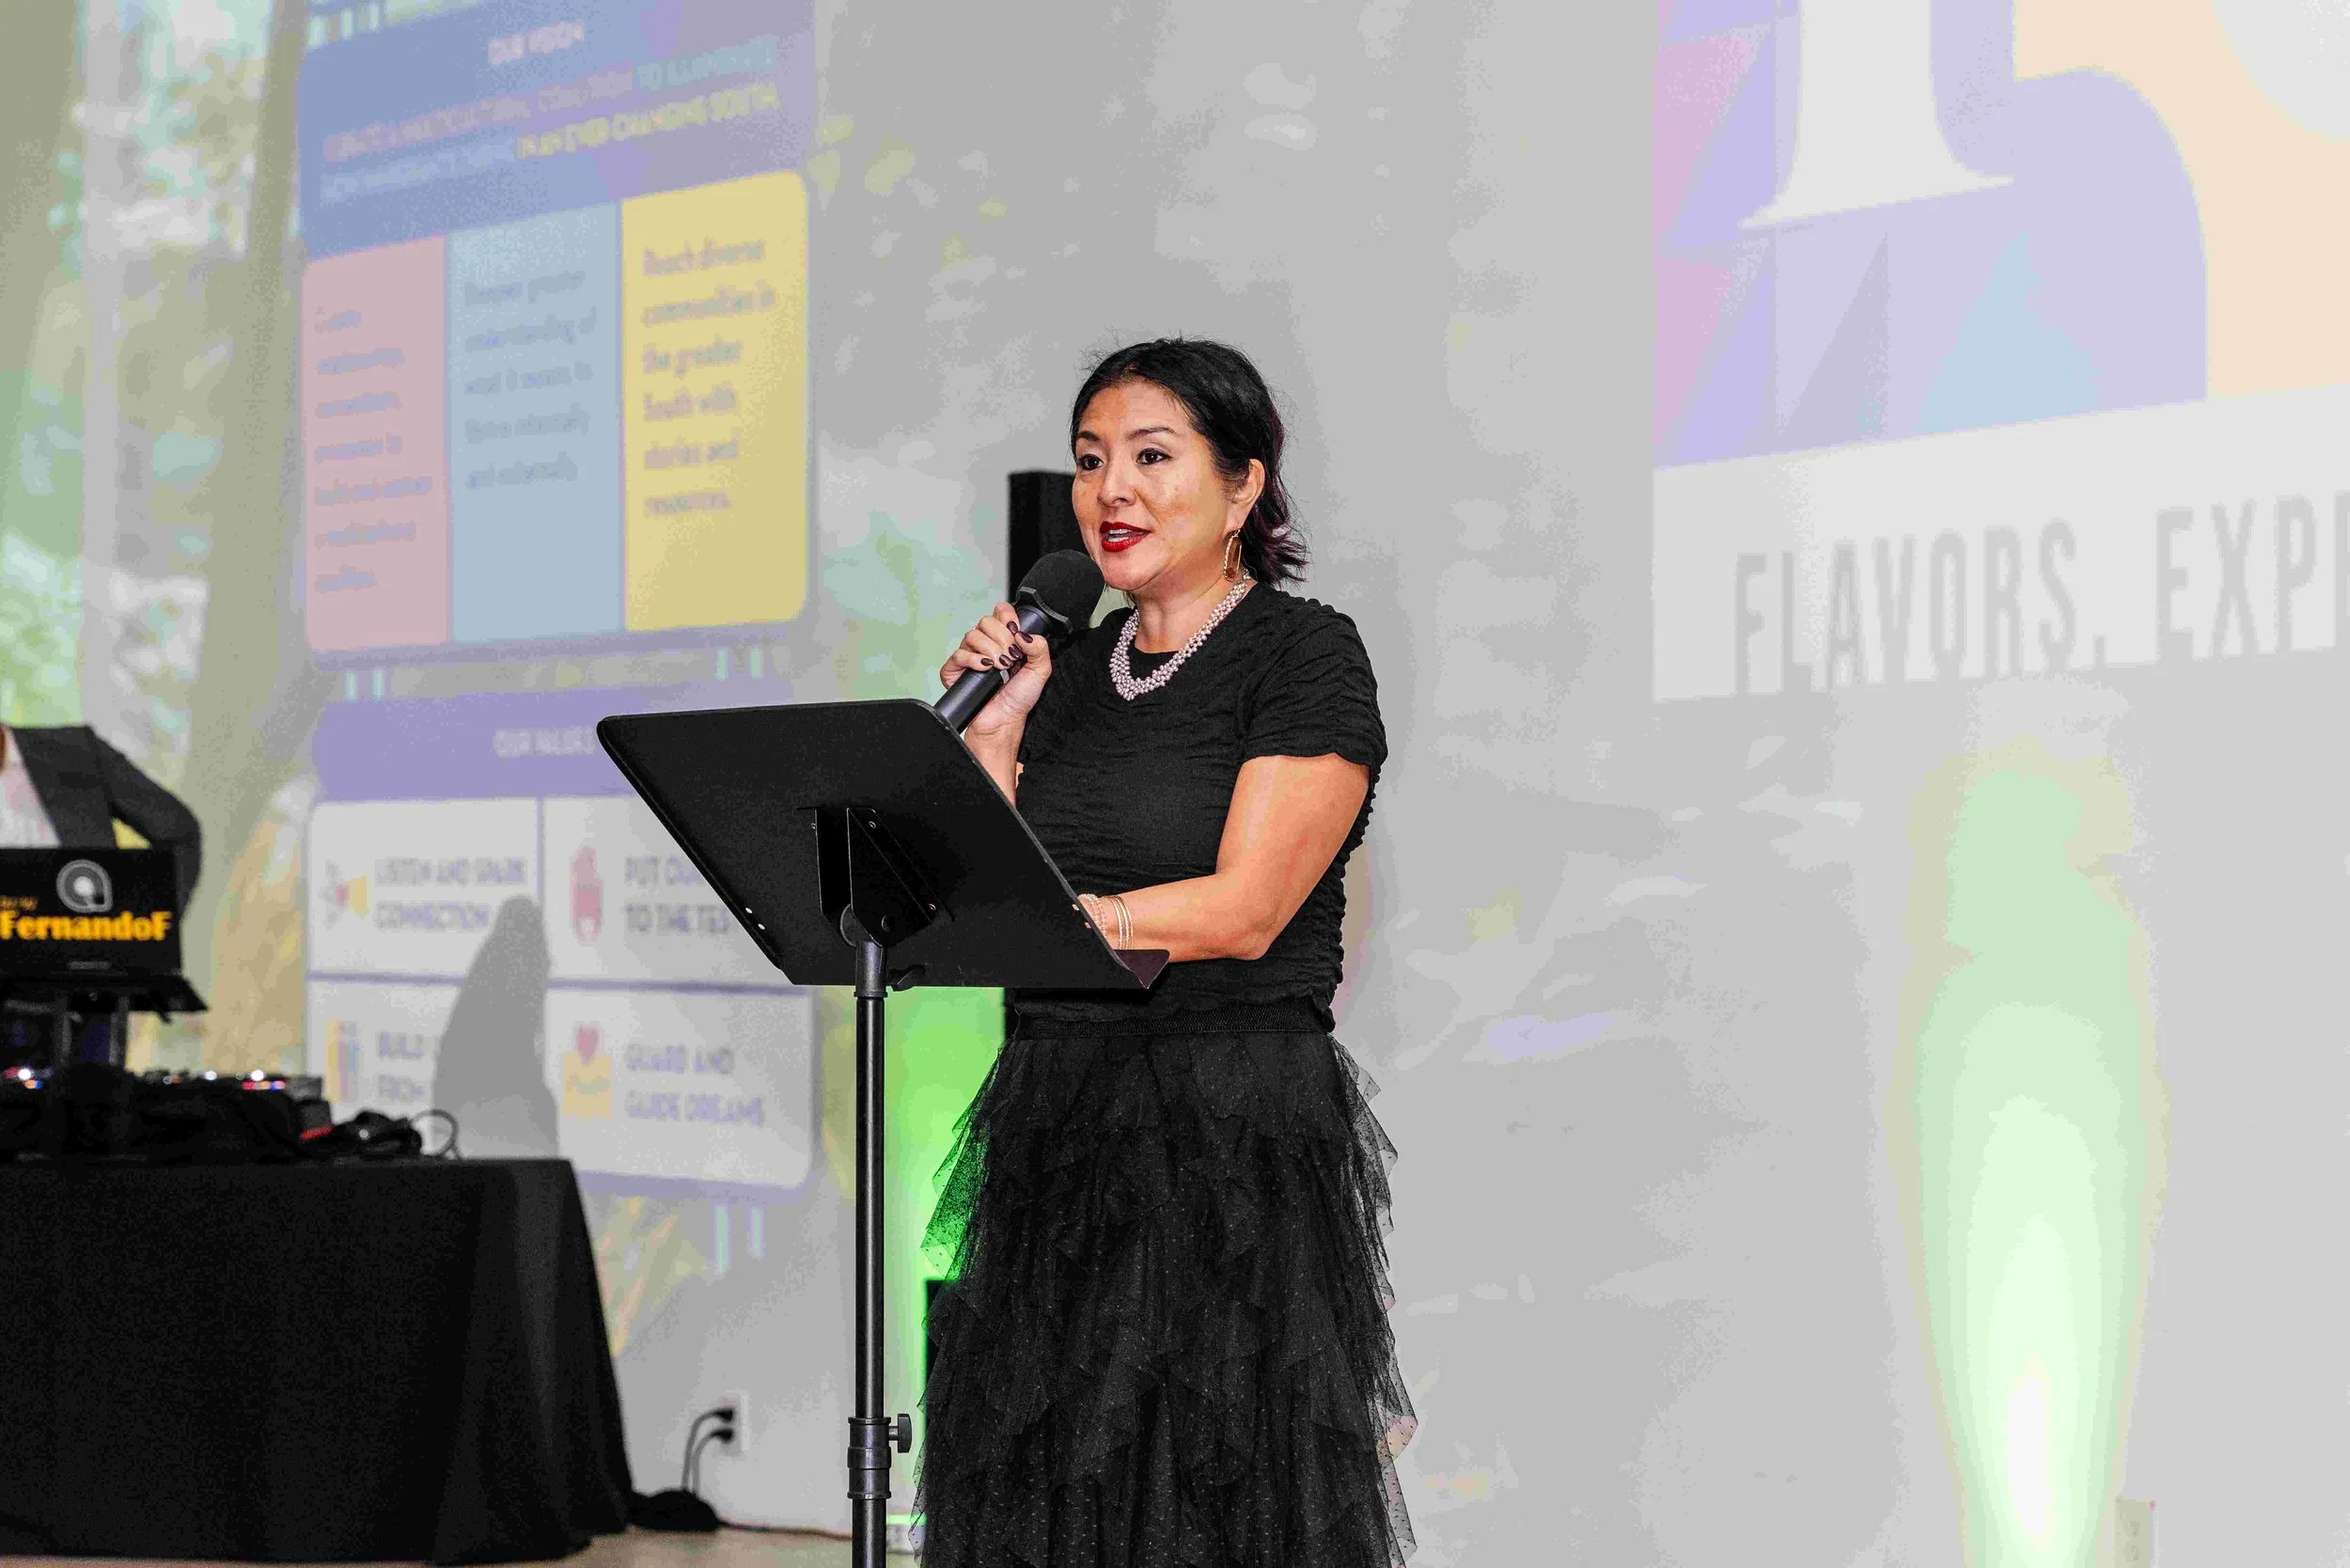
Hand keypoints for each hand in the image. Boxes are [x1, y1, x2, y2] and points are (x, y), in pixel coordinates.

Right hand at [939, 601, 1052, 736]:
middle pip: (986, 621)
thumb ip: (1039, 647)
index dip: (1008, 618)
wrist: (1004, 721)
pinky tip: (984, 669)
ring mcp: (970, 656)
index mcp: (1005, 640)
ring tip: (1000, 667)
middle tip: (1011, 658)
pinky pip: (959, 654)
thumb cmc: (1019, 698)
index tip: (1016, 633)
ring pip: (972, 635)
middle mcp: (986, 644)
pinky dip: (973, 660)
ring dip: (990, 650)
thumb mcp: (1041, 670)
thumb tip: (1022, 633)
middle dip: (1002, 639)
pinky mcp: (955, 670)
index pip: (1001, 611)